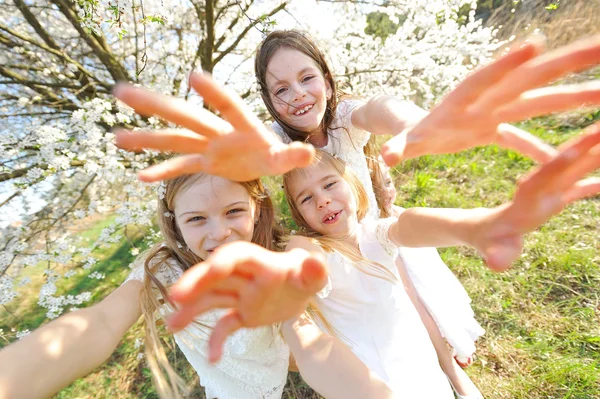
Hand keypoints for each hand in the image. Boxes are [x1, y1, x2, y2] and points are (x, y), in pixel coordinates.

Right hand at [113, 72, 314, 181]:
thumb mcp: (285, 159)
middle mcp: (219, 132)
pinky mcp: (204, 162)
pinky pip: (180, 166)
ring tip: (117, 139)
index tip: (194, 76)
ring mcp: (208, 147)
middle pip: (186, 116)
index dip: (213, 93)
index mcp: (242, 126)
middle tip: (122, 92)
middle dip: (156, 105)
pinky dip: (162, 171)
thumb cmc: (276, 155)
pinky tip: (141, 177)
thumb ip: (292, 156)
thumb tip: (308, 153)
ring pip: (174, 140)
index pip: (227, 106)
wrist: (264, 160)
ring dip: (147, 138)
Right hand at [165, 241, 327, 361]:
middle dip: (197, 282)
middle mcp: (245, 277)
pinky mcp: (242, 314)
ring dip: (193, 309)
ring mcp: (241, 296)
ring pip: (213, 298)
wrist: (303, 285)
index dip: (224, 260)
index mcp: (262, 262)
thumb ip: (316, 270)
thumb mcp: (315, 273)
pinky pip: (225, 325)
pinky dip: (217, 339)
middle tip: (176, 296)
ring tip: (172, 325)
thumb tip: (315, 266)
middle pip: (217, 276)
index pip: (238, 256)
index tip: (210, 270)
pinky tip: (213, 357)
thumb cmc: (307, 274)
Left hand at [381, 35, 599, 165]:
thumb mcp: (407, 143)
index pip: (485, 77)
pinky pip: (524, 137)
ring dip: (570, 97)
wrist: (419, 132)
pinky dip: (541, 148)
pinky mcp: (497, 128)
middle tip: (599, 48)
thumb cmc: (414, 134)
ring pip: (537, 101)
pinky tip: (565, 159)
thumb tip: (389, 156)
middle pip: (526, 78)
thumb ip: (401, 146)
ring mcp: (495, 112)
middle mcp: (485, 100)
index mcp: (462, 99)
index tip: (535, 46)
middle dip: (561, 63)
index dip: (507, 64)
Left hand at [471, 122, 599, 270]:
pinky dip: (593, 182)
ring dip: (594, 153)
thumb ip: (498, 256)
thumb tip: (494, 264)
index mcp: (526, 200)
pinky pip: (579, 188)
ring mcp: (550, 193)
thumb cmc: (488, 243)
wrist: (482, 230)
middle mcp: (540, 191)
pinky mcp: (555, 199)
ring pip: (576, 169)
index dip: (558, 166)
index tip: (574, 149)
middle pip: (565, 163)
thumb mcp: (493, 252)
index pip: (542, 179)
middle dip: (585, 143)